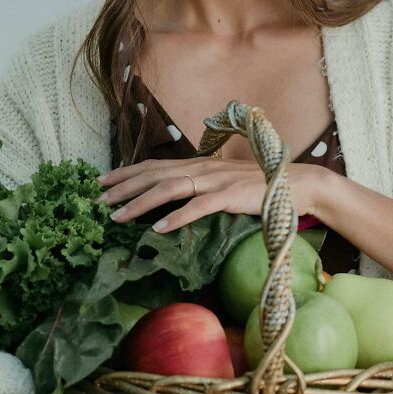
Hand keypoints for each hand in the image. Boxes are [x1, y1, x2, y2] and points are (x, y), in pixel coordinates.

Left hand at [95, 157, 330, 232]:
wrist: (296, 184)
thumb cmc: (257, 187)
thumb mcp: (222, 183)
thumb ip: (198, 187)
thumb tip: (172, 201)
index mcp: (198, 164)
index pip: (154, 166)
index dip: (126, 173)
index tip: (100, 183)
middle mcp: (201, 168)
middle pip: (153, 175)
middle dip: (122, 188)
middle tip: (96, 202)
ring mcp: (215, 181)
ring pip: (168, 189)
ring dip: (140, 203)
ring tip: (118, 217)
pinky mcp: (230, 196)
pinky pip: (198, 206)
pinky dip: (177, 217)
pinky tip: (158, 229)